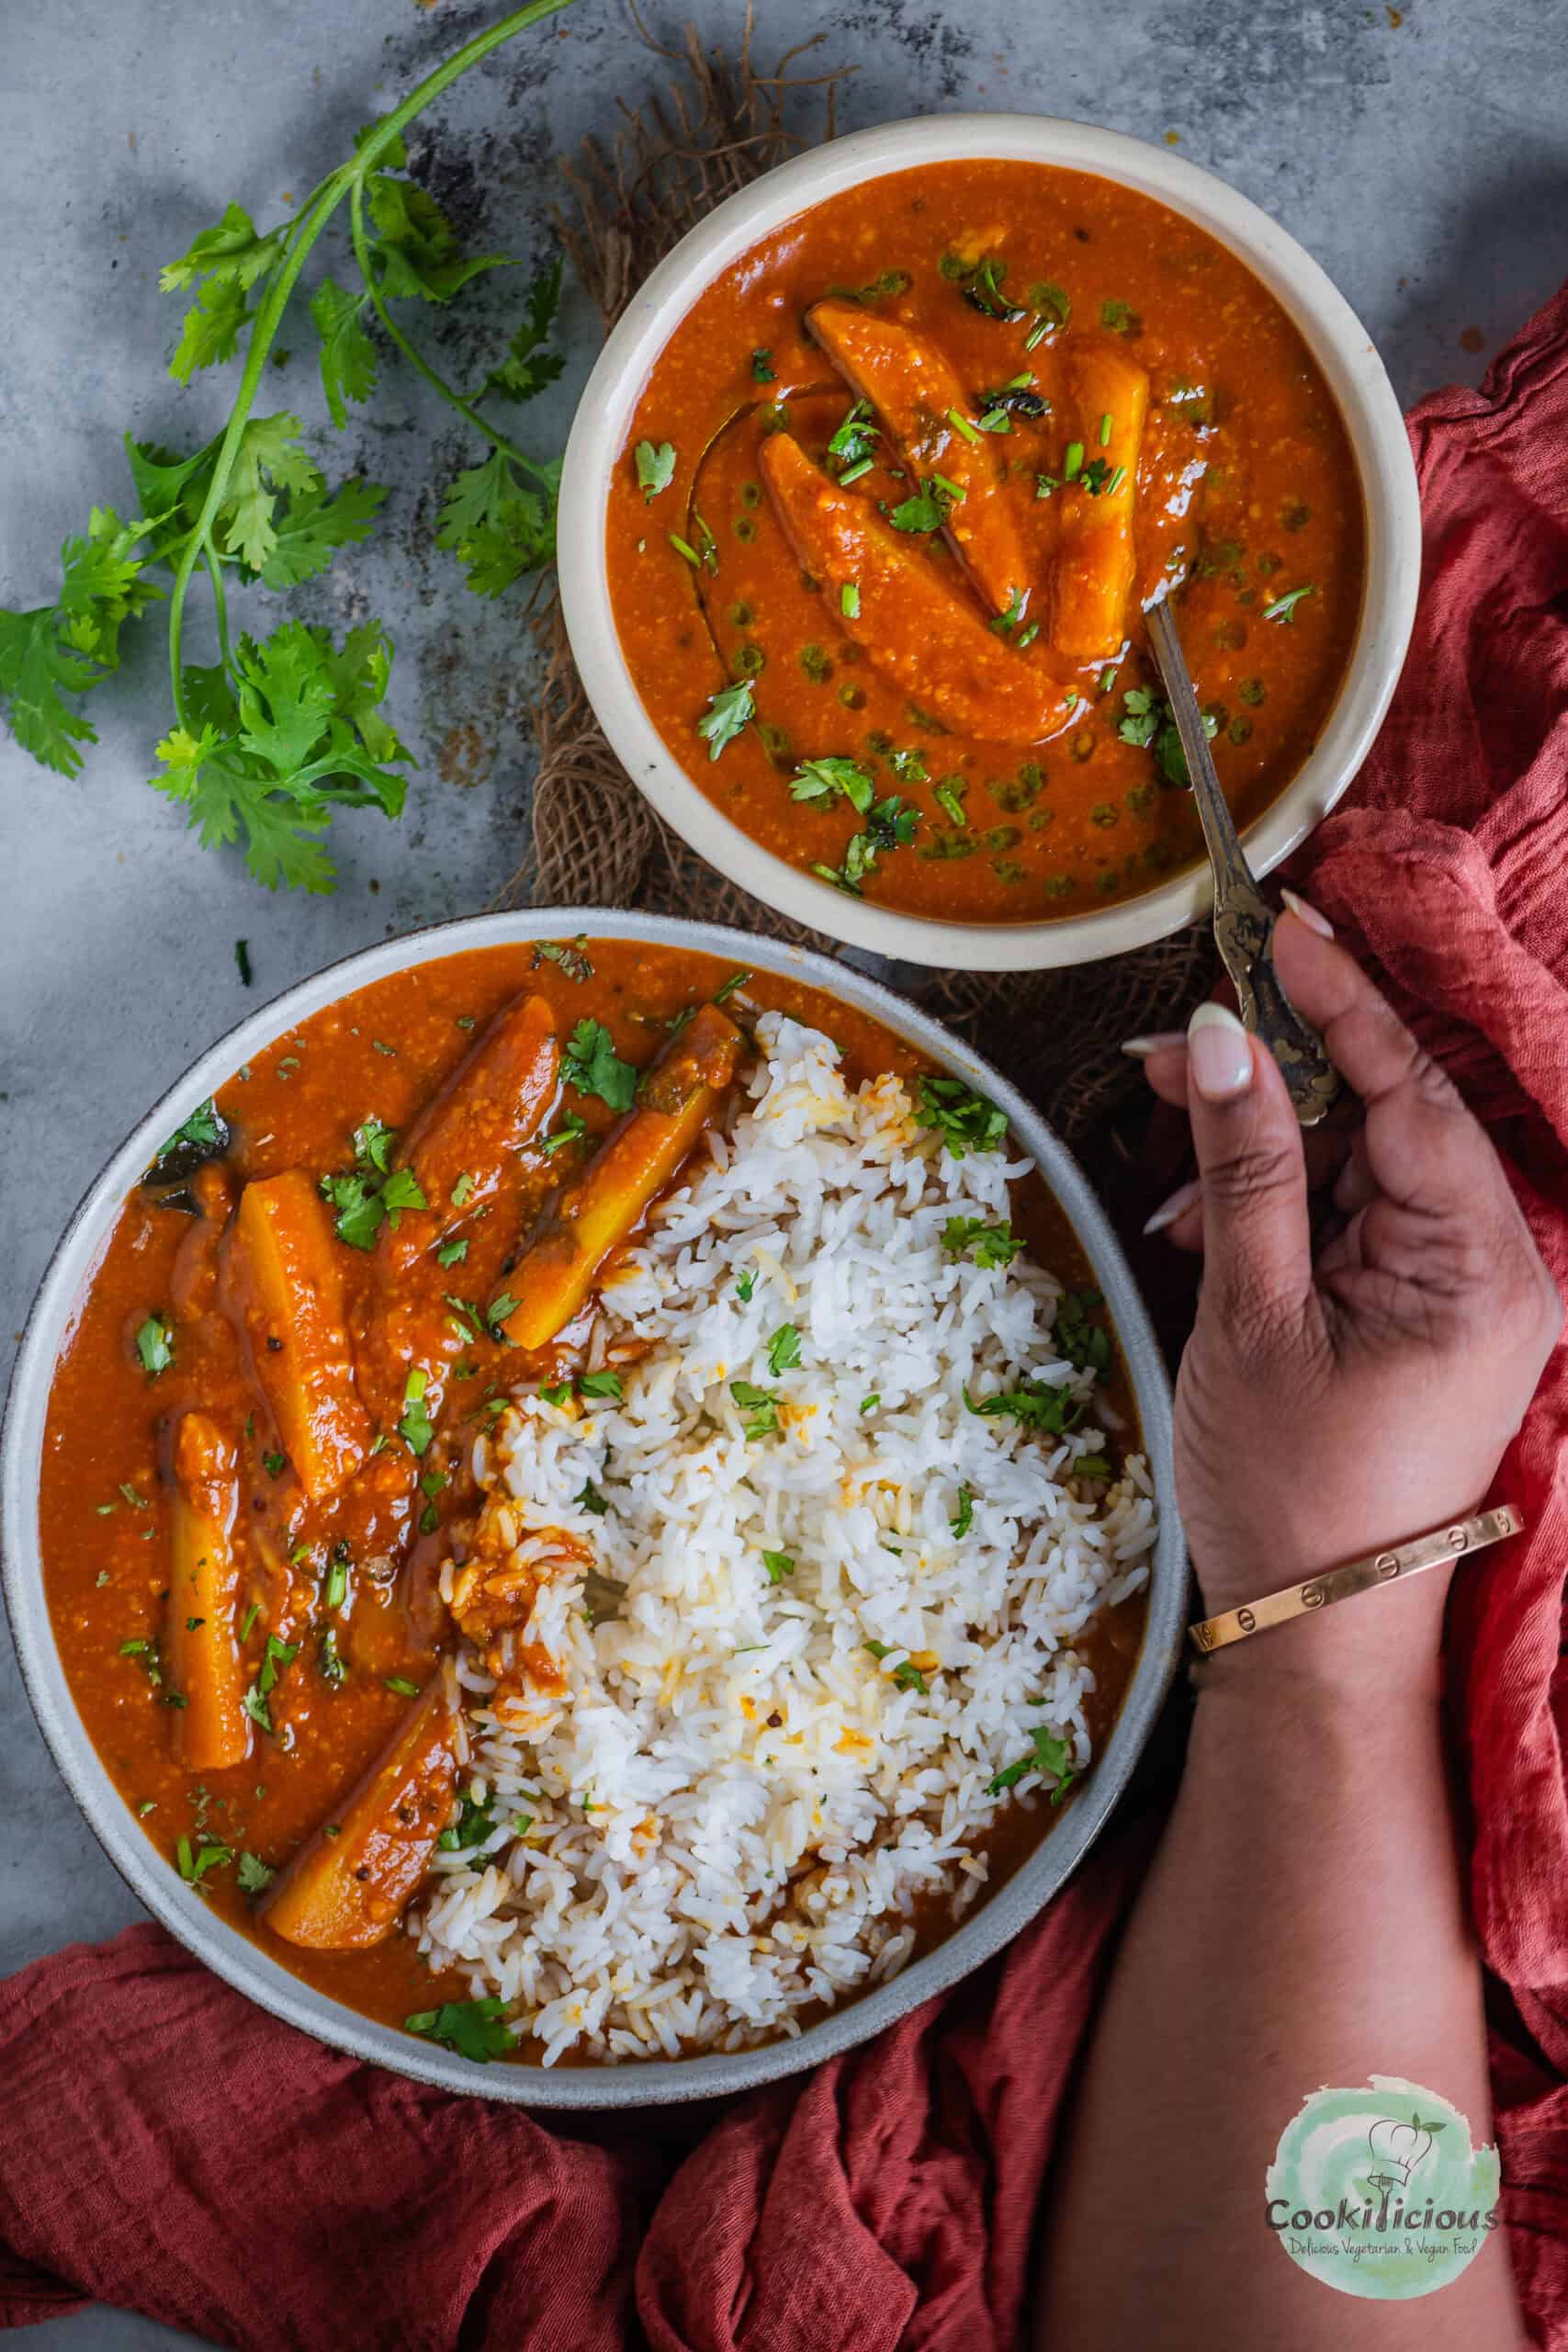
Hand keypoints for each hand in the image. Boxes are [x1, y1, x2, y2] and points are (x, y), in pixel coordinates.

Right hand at [1137, 904, 1560, 1689]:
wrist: (1316, 1638)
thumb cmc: (1292, 1494)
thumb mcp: (1251, 1319)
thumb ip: (1243, 1169)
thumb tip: (1222, 1036)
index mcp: (1481, 1269)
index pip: (1408, 1091)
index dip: (1335, 1002)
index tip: (1273, 928)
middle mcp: (1494, 1269)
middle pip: (1383, 1118)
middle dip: (1274, 1079)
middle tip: (1174, 1048)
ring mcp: (1461, 1295)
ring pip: (1357, 1167)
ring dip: (1260, 1150)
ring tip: (1168, 1154)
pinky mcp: (1423, 1318)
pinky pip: (1349, 1223)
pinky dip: (1276, 1212)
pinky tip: (1200, 1227)